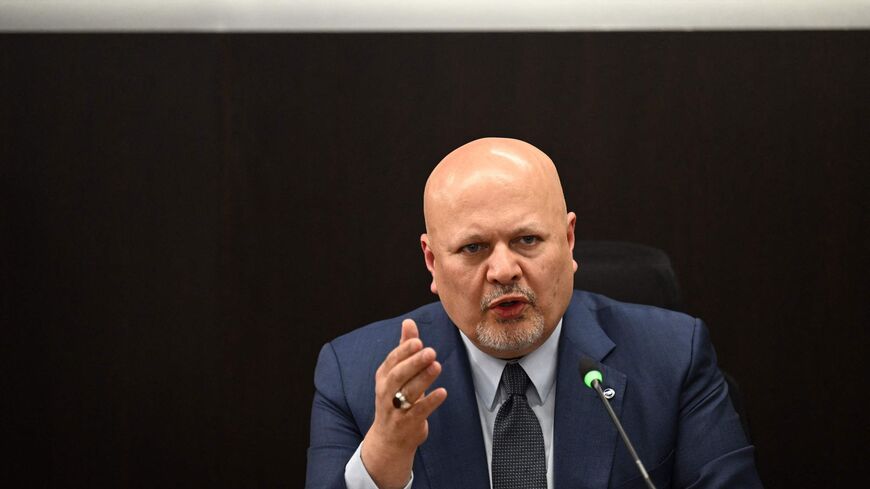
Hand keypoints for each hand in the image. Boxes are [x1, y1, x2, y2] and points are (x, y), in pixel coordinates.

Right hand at [361, 319, 447, 488]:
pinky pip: (419, 412)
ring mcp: (396, 410)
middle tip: (430, 351)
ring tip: (437, 366)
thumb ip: (404, 348)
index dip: (404, 351)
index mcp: (383, 377)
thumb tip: (409, 321)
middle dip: (413, 363)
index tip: (418, 340)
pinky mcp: (408, 424)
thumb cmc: (395, 399)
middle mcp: (386, 393)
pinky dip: (430, 402)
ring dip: (423, 379)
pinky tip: (442, 392)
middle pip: (397, 376)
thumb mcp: (397, 374)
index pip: (391, 361)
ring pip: (408, 393)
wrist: (389, 439)